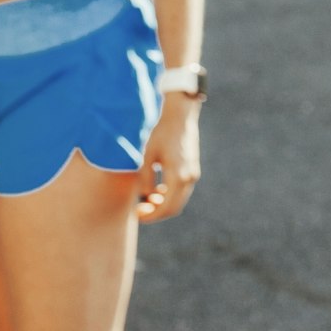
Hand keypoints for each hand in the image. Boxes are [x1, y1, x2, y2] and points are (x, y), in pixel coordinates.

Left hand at [136, 96, 200, 223]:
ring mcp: (193, 174)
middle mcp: (189, 177)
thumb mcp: (148, 155)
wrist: (180, 115)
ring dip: (163, 204)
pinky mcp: (193, 169)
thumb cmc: (161, 132)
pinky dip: (170, 195)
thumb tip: (145, 197)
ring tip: (146, 200)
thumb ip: (145, 179)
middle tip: (140, 211)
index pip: (165, 207)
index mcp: (178, 176)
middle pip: (174, 208)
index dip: (151, 216)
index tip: (137, 216)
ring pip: (179, 200)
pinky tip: (157, 190)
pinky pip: (182, 190)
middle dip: (156, 213)